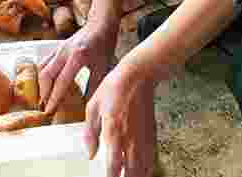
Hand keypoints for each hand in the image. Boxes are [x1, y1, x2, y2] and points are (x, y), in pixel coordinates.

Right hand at [38, 18, 118, 113]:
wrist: (100, 24)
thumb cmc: (105, 45)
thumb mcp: (103, 67)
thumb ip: (93, 85)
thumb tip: (88, 104)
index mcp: (77, 57)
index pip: (61, 82)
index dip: (54, 98)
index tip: (49, 111)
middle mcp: (64, 52)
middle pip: (46, 75)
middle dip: (43, 93)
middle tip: (44, 107)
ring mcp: (58, 48)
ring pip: (42, 68)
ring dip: (41, 84)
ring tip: (44, 98)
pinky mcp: (57, 47)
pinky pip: (45, 62)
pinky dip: (43, 75)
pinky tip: (46, 83)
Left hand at [85, 61, 157, 176]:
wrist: (138, 75)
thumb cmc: (113, 88)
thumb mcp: (92, 106)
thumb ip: (90, 133)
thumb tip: (90, 153)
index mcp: (114, 132)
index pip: (113, 165)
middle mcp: (131, 138)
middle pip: (131, 173)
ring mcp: (143, 138)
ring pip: (143, 169)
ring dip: (135, 176)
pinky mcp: (151, 134)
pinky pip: (151, 160)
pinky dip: (146, 170)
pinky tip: (141, 173)